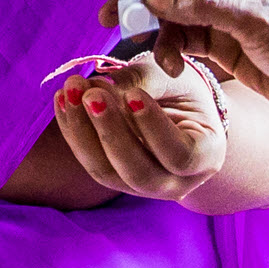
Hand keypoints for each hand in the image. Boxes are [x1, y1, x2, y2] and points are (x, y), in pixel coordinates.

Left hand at [49, 53, 226, 201]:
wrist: (179, 110)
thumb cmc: (184, 91)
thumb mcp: (176, 79)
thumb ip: (147, 81)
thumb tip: (105, 88)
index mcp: (206, 157)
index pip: (179, 154)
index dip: (154, 128)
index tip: (134, 95)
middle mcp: (176, 183)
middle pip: (138, 171)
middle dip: (110, 131)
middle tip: (91, 92)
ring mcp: (143, 187)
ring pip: (106, 172)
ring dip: (82, 131)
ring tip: (70, 91)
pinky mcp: (115, 179)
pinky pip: (90, 161)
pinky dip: (73, 130)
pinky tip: (62, 100)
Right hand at [112, 0, 268, 133]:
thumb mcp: (263, 23)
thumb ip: (206, 5)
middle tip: (112, 19)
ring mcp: (231, 9)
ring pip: (175, 9)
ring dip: (159, 30)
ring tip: (160, 58)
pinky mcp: (228, 42)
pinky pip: (186, 37)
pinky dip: (173, 49)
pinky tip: (173, 67)